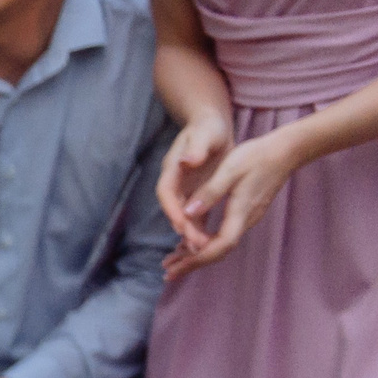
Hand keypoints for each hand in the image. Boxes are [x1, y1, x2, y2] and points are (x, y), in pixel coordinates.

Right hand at [153, 112, 227, 246]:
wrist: (211, 126)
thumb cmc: (208, 128)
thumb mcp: (204, 135)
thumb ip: (196, 149)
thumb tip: (187, 161)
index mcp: (172, 169)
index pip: (166, 193)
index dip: (172, 210)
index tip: (181, 225)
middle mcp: (175, 183)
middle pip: (175, 209)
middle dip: (184, 228)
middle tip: (196, 246)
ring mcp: (185, 190)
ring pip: (185, 216)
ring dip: (191, 234)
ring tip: (202, 252)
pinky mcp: (197, 195)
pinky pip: (196, 216)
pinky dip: (199, 230)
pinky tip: (208, 245)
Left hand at [166, 126, 301, 279]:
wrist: (286, 151)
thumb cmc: (257, 157)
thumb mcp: (229, 169)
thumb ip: (209, 192)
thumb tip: (187, 214)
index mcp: (240, 213)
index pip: (219, 246)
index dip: (197, 259)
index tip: (177, 268)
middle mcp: (245, 220)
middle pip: (217, 251)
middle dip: (192, 263)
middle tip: (167, 274)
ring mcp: (246, 218)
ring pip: (218, 244)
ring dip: (196, 254)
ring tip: (172, 263)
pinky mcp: (244, 212)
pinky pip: (222, 235)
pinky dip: (204, 242)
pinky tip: (188, 244)